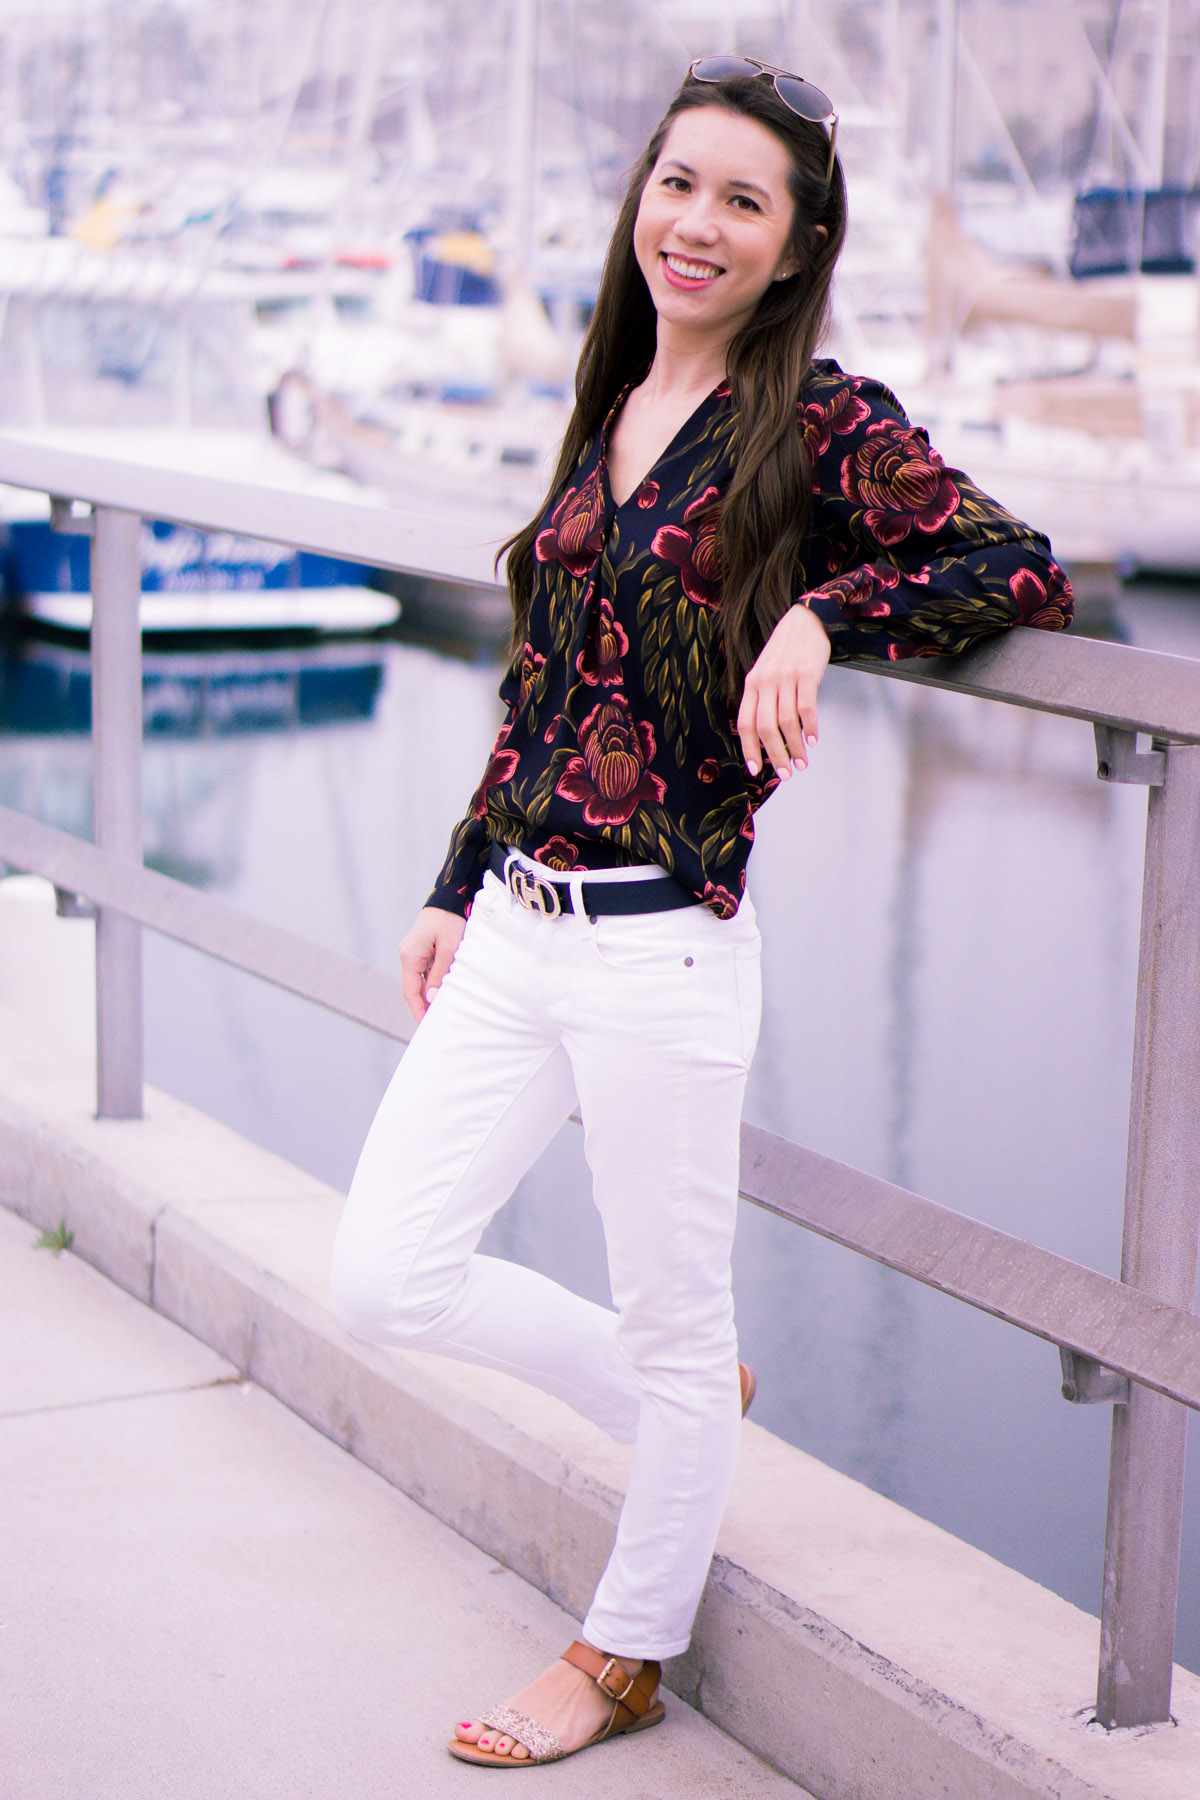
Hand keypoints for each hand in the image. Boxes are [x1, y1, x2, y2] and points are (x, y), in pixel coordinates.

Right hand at [399, 906, 466, 1021]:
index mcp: (410, 956)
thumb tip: (432, 998)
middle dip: (424, 1006)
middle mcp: (408, 955)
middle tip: (437, 1023)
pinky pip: (427, 971)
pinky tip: (445, 991)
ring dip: (431, 994)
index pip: (410, 992)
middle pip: (414, 989)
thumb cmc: (451, 919)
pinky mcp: (423, 949)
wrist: (451, 895)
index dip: (418, 1011)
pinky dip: (434, 983)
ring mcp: (414, 952)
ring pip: (421, 981)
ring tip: (443, 1011)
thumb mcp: (449, 948)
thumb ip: (440, 974)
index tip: (426, 1026)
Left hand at [737, 603, 830, 778]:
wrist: (805, 620)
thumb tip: (766, 735)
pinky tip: (813, 739)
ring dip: (795, 747)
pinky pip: (806, 708)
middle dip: (775, 755)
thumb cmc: (785, 650)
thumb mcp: (765, 672)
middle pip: (765, 727)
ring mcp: (786, 678)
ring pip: (787, 722)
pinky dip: (810, 727)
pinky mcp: (806, 674)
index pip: (745, 723)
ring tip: (802, 762)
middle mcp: (765, 682)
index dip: (749, 749)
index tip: (756, 769)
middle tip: (785, 773)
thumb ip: (762, 699)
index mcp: (752, 684)